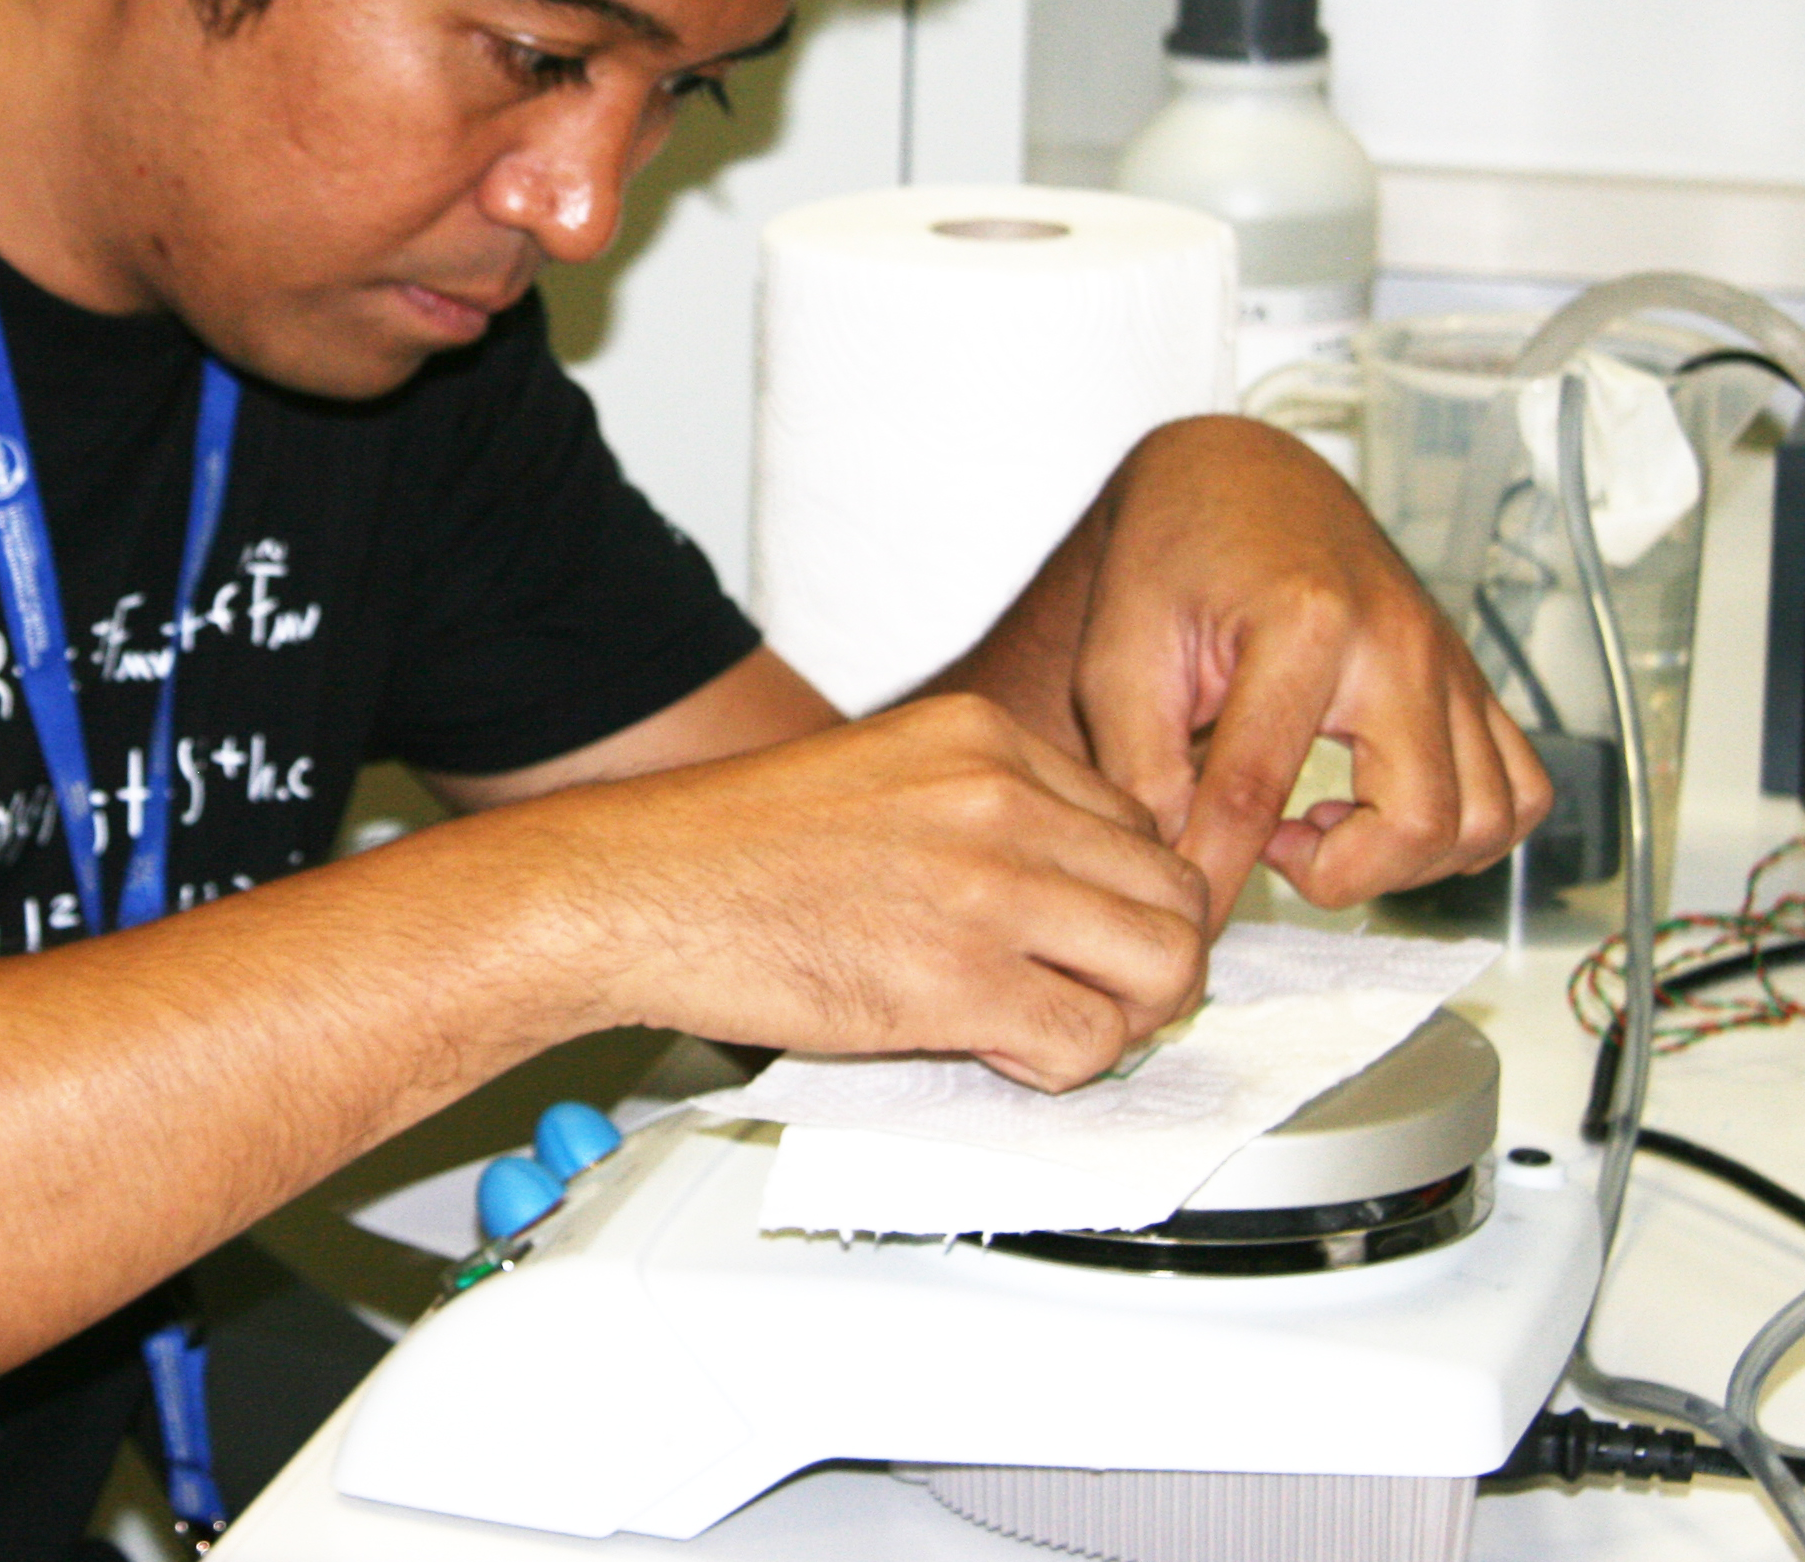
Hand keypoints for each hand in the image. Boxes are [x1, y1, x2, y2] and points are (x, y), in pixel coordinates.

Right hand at [526, 693, 1212, 1090]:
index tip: (1085, 936)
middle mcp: (1001, 799)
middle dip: (1150, 959)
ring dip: (1127, 1015)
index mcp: (983, 739)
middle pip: (1171, 891)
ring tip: (1063, 1029)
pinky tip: (1003, 1052)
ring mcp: (987, 887)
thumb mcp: (878, 774)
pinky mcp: (959, 980)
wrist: (632, 888)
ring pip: (1160, 965)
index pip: (1134, 821)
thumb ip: (977, 808)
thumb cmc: (728, 850)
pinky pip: (1088, 1041)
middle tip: (1099, 995)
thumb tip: (1053, 882)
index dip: (1120, 895)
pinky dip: (1065, 1066)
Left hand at [1069, 415, 1549, 911]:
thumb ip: (1137, 762)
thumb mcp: (1118, 649)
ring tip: (1319, 823)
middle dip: (1341, 873)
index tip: (1190, 919)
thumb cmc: (1175, 555)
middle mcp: (1399, 641)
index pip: (1260, 789)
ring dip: (1406, 859)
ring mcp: (1450, 662)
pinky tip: (1376, 808)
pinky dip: (1464, 831)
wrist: (1237, 479)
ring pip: (1487, 820)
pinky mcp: (1472, 683)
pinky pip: (1520, 793)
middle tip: (1267, 845)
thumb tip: (1178, 864)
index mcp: (1303, 622)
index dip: (1219, 873)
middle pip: (1419, 820)